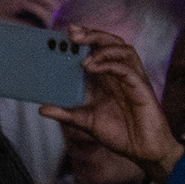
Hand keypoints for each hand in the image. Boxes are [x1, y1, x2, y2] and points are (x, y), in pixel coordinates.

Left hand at [45, 27, 181, 177]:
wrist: (143, 151)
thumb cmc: (120, 134)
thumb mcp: (86, 122)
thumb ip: (65, 113)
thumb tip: (41, 109)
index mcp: (109, 78)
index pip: (99, 48)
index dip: (86, 36)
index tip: (67, 31)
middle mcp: (121, 74)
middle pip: (111, 43)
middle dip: (92, 34)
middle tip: (72, 34)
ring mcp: (133, 80)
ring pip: (124, 49)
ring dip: (102, 46)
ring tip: (81, 54)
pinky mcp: (141, 89)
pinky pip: (127, 69)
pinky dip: (109, 64)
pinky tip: (92, 67)